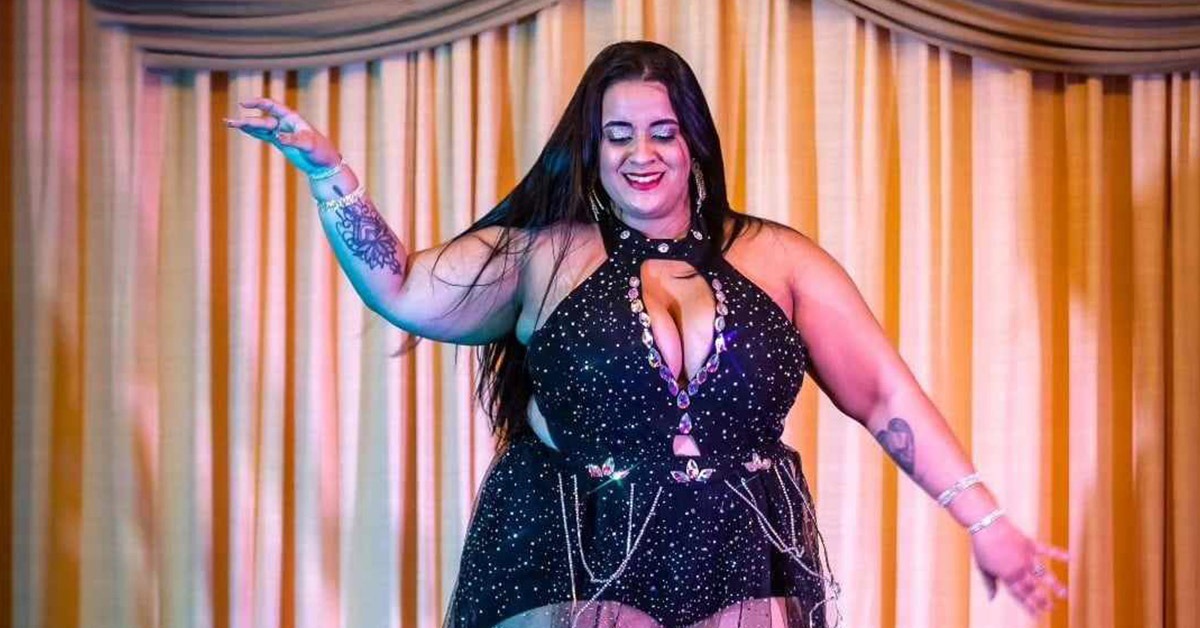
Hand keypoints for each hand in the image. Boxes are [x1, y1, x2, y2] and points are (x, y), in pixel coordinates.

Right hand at [223, 98, 340, 174]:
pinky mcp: (280, 142)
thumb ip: (293, 140)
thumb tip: (278, 137)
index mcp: (292, 118)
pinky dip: (253, 133)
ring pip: (260, 127)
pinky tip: (242, 130)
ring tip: (229, 123)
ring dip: (246, 126)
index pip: (271, 106)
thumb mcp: (309, 144)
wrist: (325, 164)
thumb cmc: (321, 151)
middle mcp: (285, 123)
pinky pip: (264, 135)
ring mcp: (282, 132)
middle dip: (247, 121)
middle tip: (231, 122)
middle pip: (263, 120)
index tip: (243, 104)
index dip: (257, 103)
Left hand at [970, 517, 1068, 615]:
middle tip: (1052, 608)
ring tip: (1065, 594)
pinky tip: (1070, 558)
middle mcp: (1018, 569)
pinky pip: (1046, 550)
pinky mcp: (1030, 544)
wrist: (985, 524)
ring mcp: (1026, 557)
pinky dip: (1059, 554)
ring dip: (1054, 584)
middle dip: (1042, 599)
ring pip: (1042, 574)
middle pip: (1033, 587)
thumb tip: (991, 599)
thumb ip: (990, 584)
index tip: (1037, 615)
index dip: (1029, 606)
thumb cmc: (982, 547)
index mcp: (1006, 576)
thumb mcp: (983, 568)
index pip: (1020, 595)